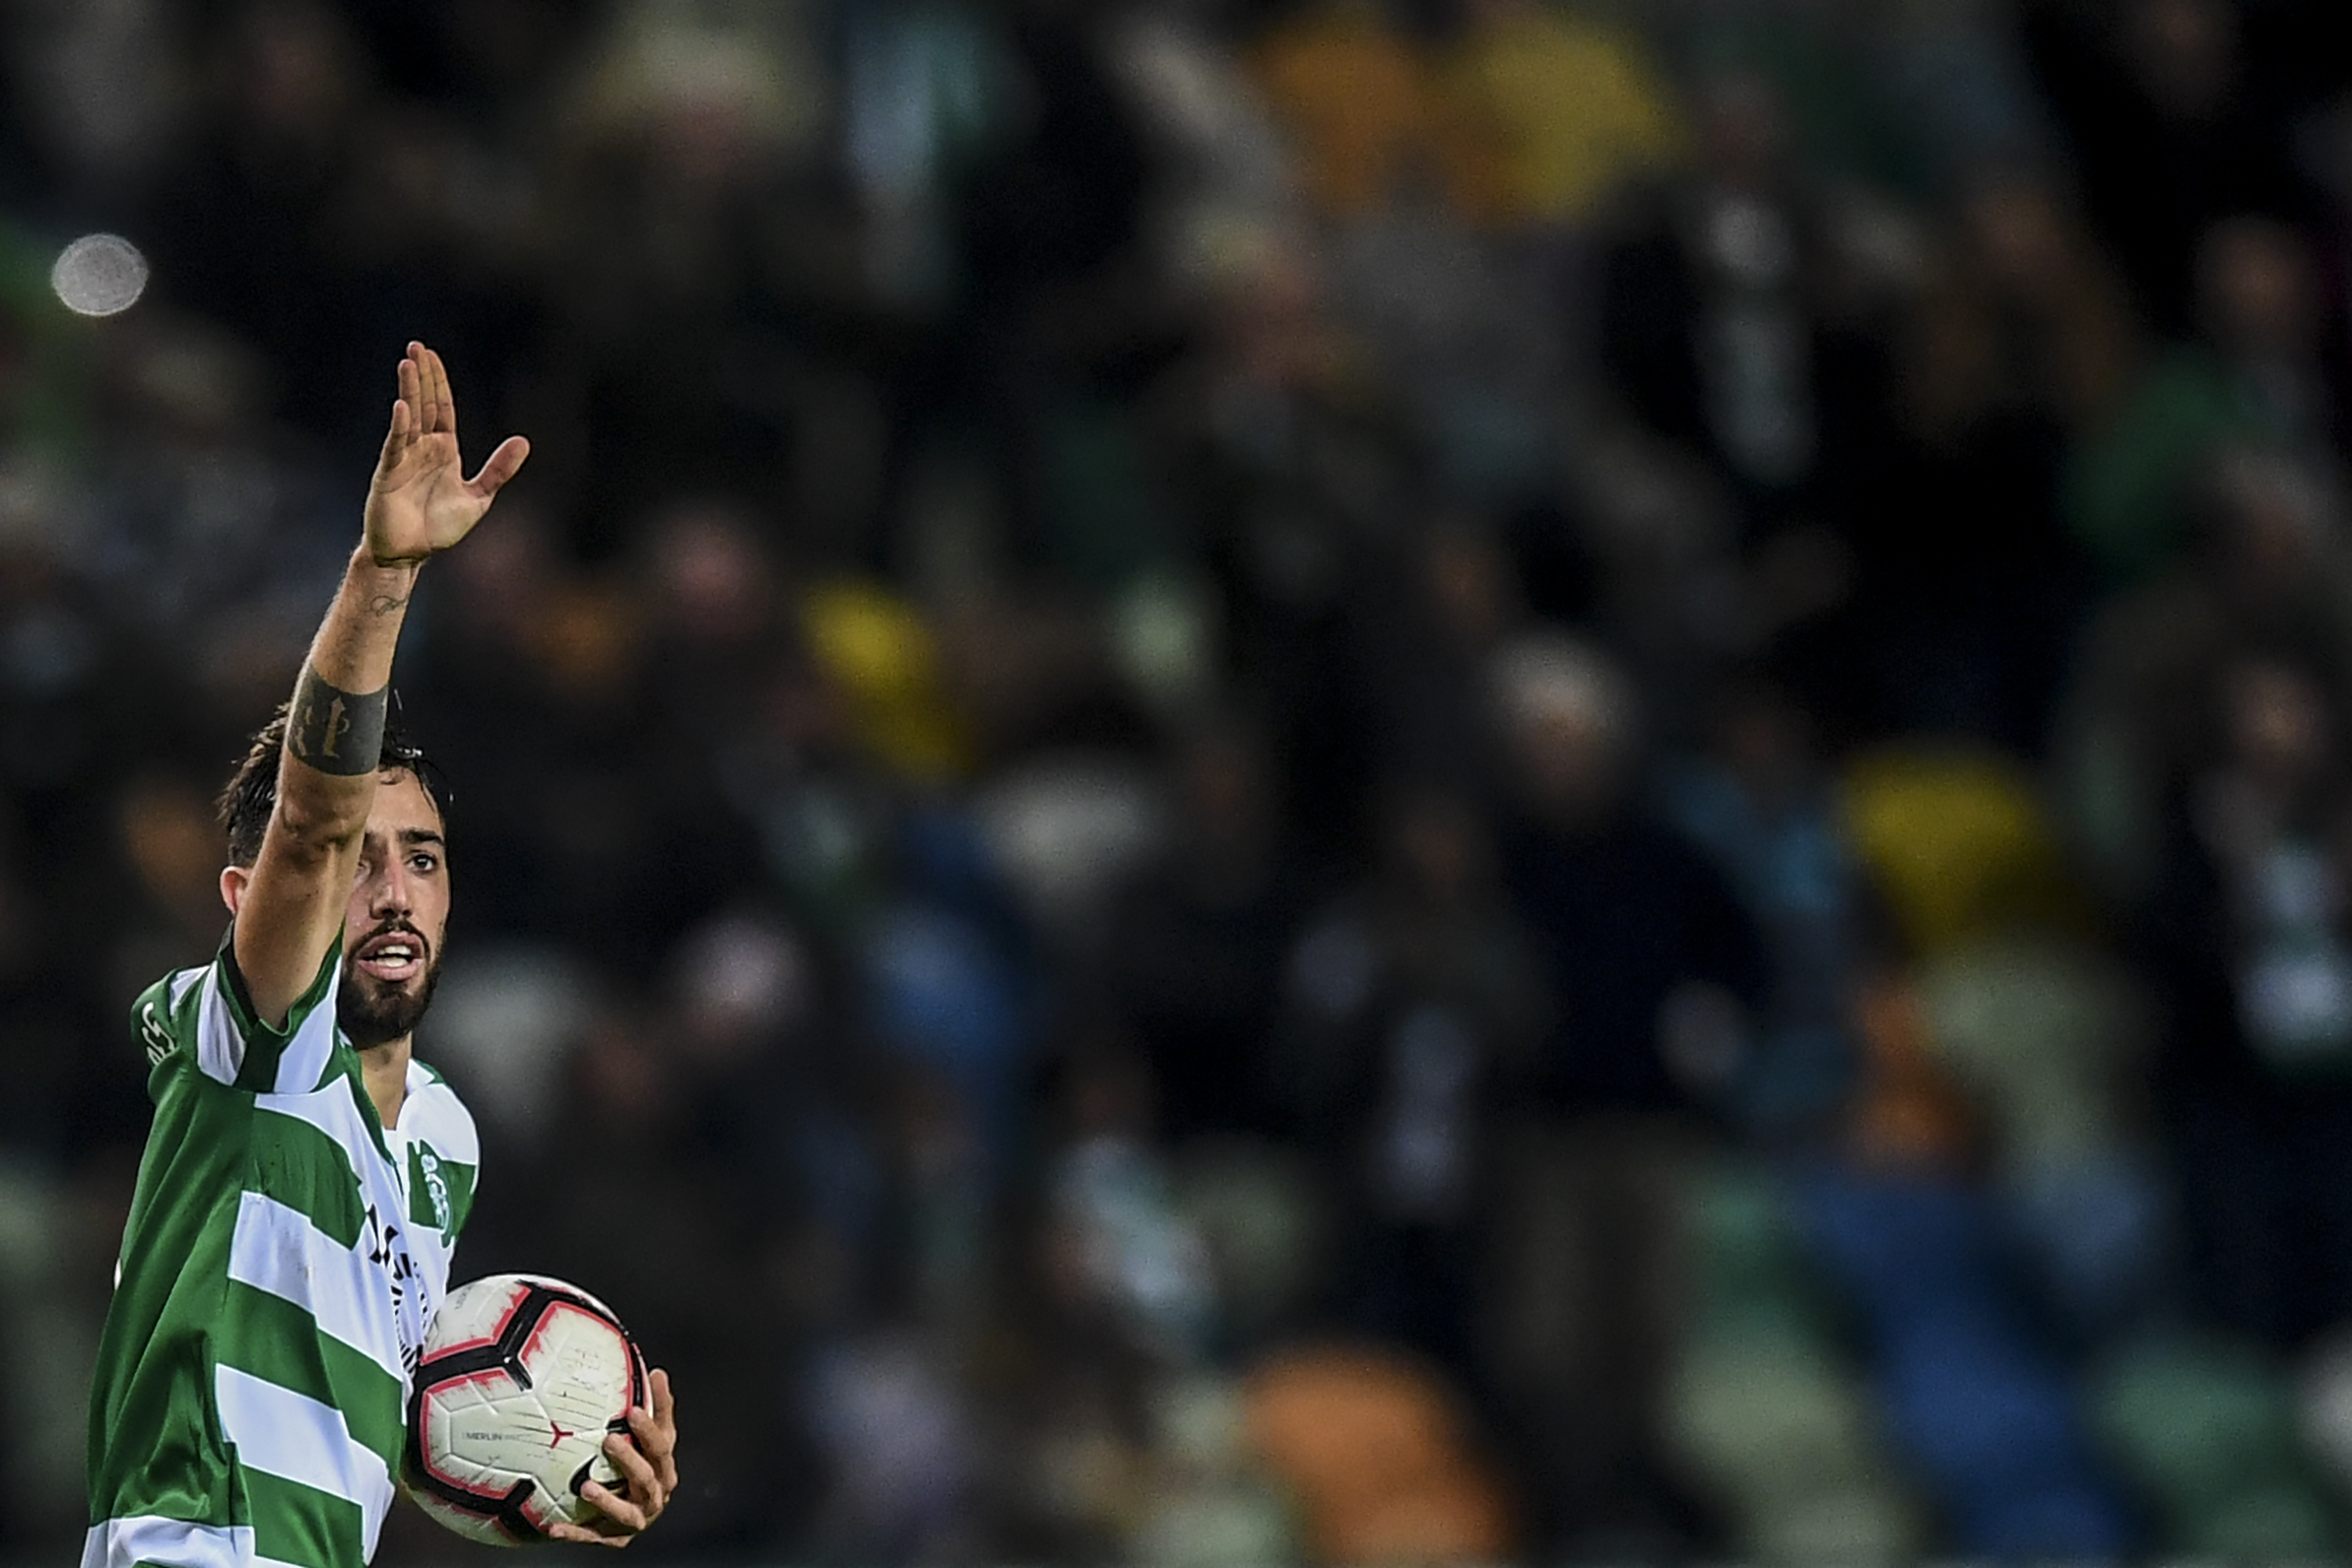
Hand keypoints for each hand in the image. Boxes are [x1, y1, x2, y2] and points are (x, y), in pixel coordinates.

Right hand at [364, 342, 528, 566]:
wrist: (411, 555)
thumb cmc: (439, 527)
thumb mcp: (479, 497)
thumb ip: (499, 470)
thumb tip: (524, 441)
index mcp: (443, 450)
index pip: (441, 408)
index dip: (438, 382)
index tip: (431, 356)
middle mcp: (422, 449)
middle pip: (423, 404)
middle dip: (421, 376)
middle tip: (416, 347)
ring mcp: (404, 459)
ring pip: (408, 418)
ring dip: (408, 391)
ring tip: (407, 363)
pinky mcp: (389, 475)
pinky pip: (395, 447)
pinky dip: (399, 427)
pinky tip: (401, 407)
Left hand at [549, 1369, 677, 1547]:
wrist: (637, 1514)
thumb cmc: (643, 1467)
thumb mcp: (652, 1440)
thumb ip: (656, 1409)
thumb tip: (654, 1370)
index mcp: (664, 1468)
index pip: (662, 1445)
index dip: (650, 1429)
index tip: (632, 1410)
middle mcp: (655, 1495)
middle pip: (646, 1478)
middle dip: (629, 1460)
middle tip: (608, 1440)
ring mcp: (636, 1519)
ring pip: (626, 1513)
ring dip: (607, 1500)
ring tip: (586, 1487)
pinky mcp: (615, 1538)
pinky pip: (594, 1537)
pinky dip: (575, 1533)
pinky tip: (554, 1527)